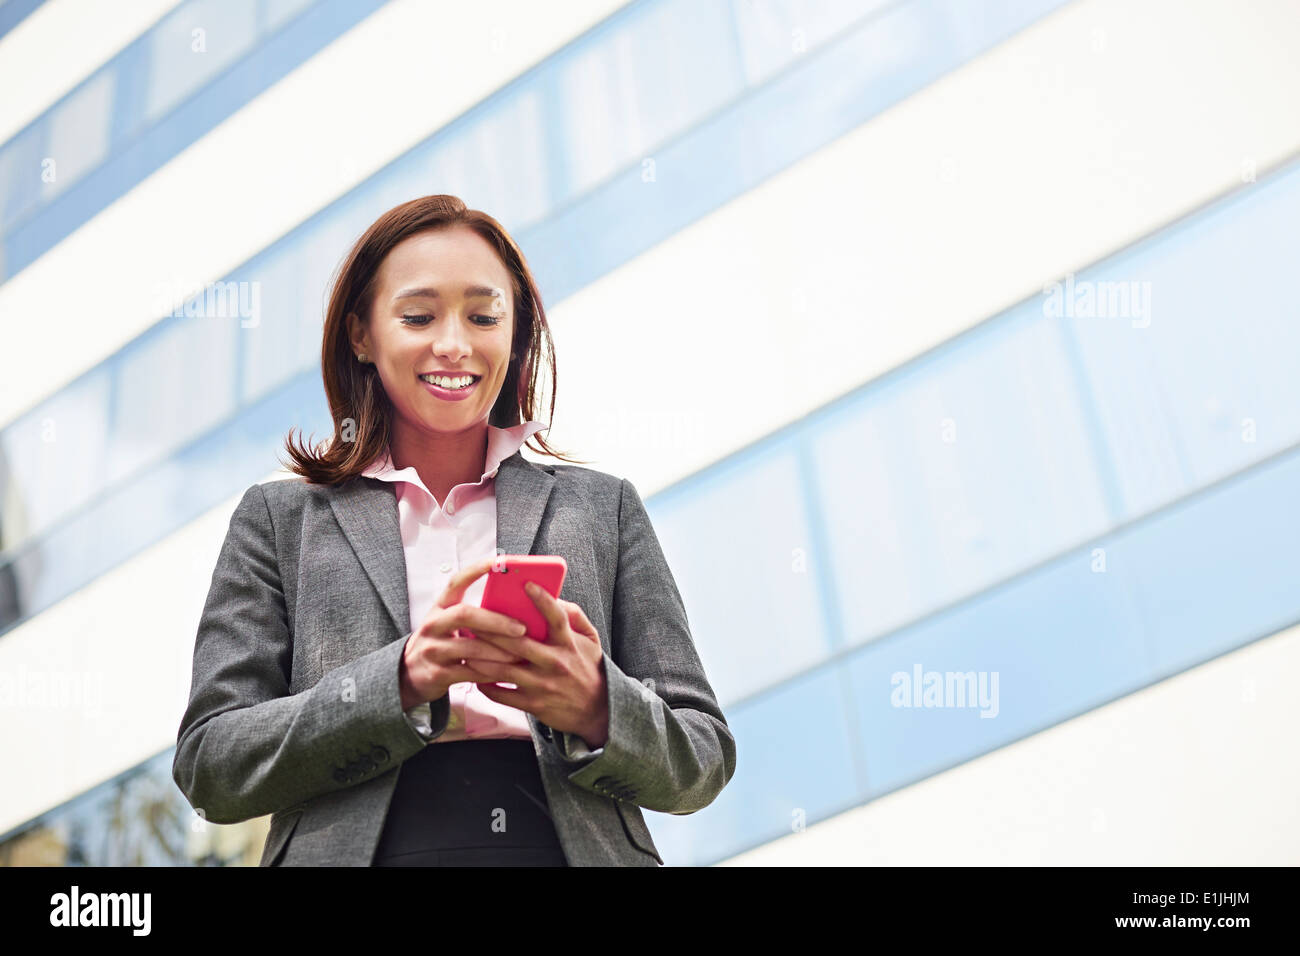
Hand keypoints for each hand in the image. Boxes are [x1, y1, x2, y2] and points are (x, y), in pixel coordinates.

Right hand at [398, 556, 530, 710]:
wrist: (409, 674)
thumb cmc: (440, 642)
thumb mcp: (448, 624)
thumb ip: (473, 615)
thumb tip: (516, 606)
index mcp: (440, 607)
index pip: (456, 582)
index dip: (476, 570)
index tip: (497, 561)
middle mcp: (433, 625)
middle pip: (465, 614)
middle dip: (496, 621)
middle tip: (522, 628)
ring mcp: (433, 649)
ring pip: (470, 648)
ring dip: (499, 651)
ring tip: (521, 654)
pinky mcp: (437, 674)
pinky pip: (469, 672)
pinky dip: (490, 672)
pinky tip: (506, 672)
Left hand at [461, 581, 608, 748]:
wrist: (598, 711)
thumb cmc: (589, 669)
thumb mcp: (591, 640)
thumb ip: (575, 616)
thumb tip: (555, 597)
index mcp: (569, 644)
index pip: (556, 617)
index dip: (542, 599)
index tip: (526, 584)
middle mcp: (556, 663)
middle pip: (518, 643)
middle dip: (492, 630)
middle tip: (471, 618)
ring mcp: (543, 685)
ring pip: (505, 670)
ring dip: (481, 658)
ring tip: (465, 647)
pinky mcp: (534, 705)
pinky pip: (503, 694)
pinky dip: (486, 685)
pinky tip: (474, 675)